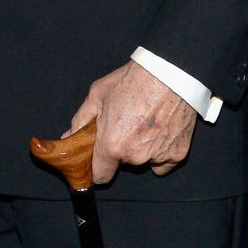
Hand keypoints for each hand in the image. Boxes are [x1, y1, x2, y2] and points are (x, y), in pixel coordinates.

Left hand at [67, 61, 198, 184]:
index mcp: (111, 145)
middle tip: (127, 125)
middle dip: (122, 149)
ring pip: (144, 161)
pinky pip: (164, 161)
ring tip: (146, 122)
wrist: (170, 72)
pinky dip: (162, 151)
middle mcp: (134, 156)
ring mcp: (158, 157)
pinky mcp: (178, 154)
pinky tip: (161, 130)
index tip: (100, 159)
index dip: (98, 167)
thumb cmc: (133, 80)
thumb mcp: (97, 95)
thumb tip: (69, 138)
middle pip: (123, 164)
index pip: (100, 176)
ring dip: (142, 149)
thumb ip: (80, 122)